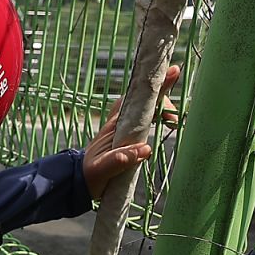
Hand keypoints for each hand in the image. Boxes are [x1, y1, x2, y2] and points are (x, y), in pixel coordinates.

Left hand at [84, 66, 180, 201]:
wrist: (80, 180)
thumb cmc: (90, 174)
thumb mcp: (102, 169)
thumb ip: (119, 160)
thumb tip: (145, 149)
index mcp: (115, 125)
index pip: (136, 100)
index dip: (154, 88)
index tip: (172, 74)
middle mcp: (120, 122)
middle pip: (143, 99)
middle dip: (162, 94)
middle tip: (174, 109)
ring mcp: (124, 128)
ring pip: (145, 108)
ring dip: (161, 105)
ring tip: (174, 117)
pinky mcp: (127, 137)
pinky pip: (144, 120)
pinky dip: (156, 116)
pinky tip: (166, 120)